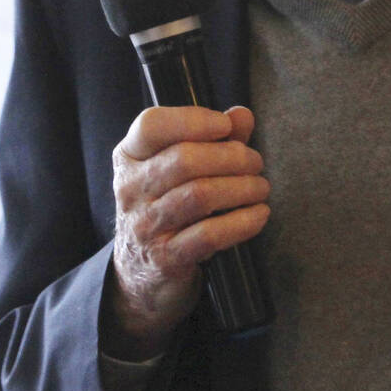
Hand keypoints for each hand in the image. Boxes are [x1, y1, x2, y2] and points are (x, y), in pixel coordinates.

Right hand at [106, 105, 268, 358]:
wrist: (141, 274)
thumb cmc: (167, 209)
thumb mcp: (180, 170)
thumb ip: (212, 140)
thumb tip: (241, 115)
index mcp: (129, 158)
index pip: (151, 125)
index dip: (193, 119)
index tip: (226, 125)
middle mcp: (130, 189)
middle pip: (184, 160)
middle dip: (231, 157)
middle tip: (255, 163)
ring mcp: (145, 226)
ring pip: (199, 196)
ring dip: (242, 188)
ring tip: (260, 188)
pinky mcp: (165, 258)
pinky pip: (209, 235)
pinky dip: (242, 222)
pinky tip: (259, 215)